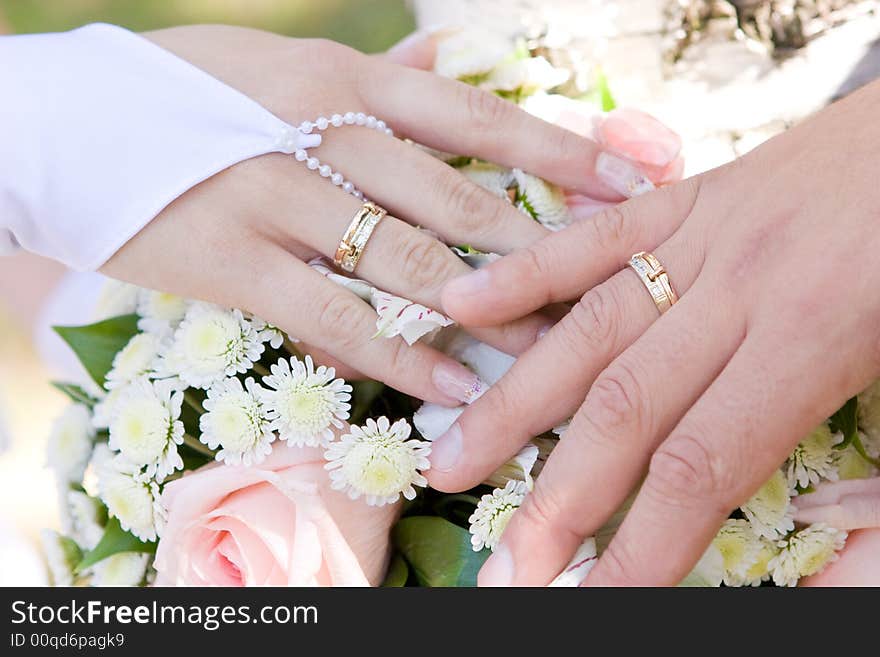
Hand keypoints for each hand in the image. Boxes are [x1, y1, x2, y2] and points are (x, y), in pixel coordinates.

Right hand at [101, 25, 632, 403]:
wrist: (69, 125)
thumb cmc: (193, 97)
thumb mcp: (286, 67)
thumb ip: (374, 74)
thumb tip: (443, 58)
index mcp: (345, 77)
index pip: (478, 117)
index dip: (561, 152)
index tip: (634, 181)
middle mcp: (320, 128)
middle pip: (458, 194)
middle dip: (542, 243)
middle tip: (613, 281)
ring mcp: (273, 193)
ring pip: (406, 258)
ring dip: (487, 308)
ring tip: (549, 348)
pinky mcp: (229, 259)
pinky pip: (334, 316)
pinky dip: (400, 353)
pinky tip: (453, 383)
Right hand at [429, 78, 879, 584]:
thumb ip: (842, 449)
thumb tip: (784, 535)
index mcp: (812, 339)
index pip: (698, 469)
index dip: (638, 548)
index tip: (585, 600)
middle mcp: (738, 292)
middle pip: (624, 414)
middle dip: (558, 501)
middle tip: (507, 567)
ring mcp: (700, 239)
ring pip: (587, 334)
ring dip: (512, 407)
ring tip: (452, 464)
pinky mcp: (683, 200)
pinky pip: (591, 239)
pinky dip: (523, 274)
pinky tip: (462, 306)